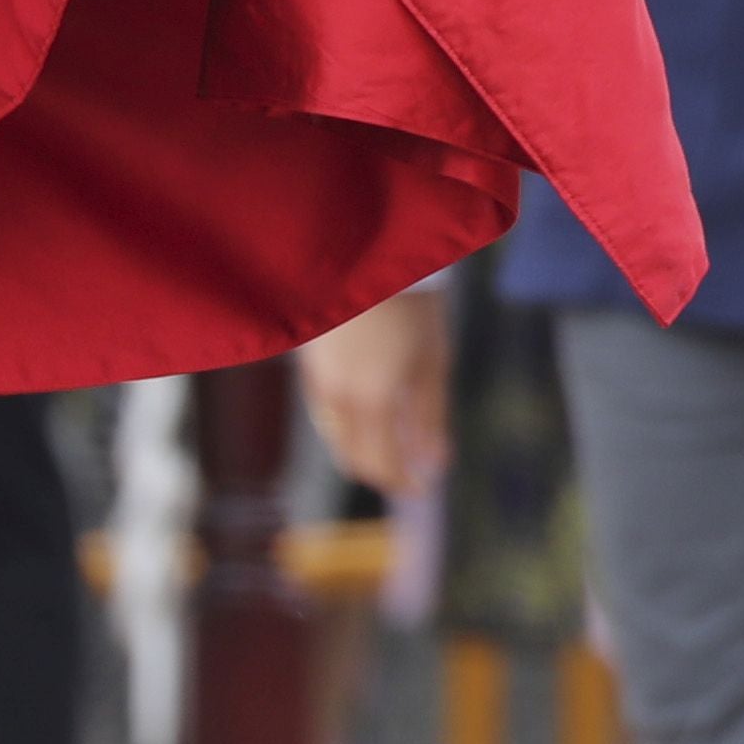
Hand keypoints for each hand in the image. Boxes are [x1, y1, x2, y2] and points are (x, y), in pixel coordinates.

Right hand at [297, 280, 450, 495]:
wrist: (364, 255)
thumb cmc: (412, 306)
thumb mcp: (433, 361)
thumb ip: (432, 418)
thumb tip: (436, 465)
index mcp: (371, 400)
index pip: (381, 465)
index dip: (402, 483)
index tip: (422, 489)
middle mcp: (337, 399)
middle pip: (353, 458)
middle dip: (382, 471)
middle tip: (410, 472)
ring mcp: (317, 383)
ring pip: (336, 438)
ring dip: (363, 450)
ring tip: (395, 443)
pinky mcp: (308, 367)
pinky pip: (326, 414)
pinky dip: (347, 427)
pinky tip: (370, 415)